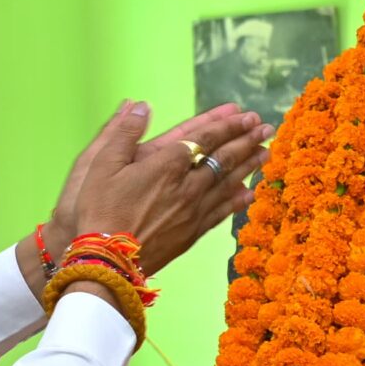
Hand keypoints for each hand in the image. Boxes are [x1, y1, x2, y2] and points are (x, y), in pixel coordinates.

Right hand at [55, 102, 275, 277]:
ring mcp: (193, 210)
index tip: (246, 114)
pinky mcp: (192, 233)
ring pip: (229, 183)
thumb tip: (140, 104)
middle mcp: (187, 185)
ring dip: (249, 165)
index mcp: (166, 163)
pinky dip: (238, 200)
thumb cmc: (98, 209)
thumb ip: (122, 131)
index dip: (227, 124)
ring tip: (266, 152)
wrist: (107, 260)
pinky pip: (222, 211)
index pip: (205, 138)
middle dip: (247, 140)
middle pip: (224, 158)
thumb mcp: (99, 163)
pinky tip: (248, 193)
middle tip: (266, 127)